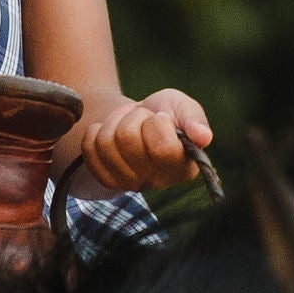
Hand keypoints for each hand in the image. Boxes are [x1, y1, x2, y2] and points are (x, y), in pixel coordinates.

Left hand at [76, 86, 212, 194]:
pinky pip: (89, 147)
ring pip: (105, 142)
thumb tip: (204, 138)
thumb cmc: (167, 113)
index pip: (164, 148)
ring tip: (128, 123)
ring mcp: (128, 184)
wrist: (140, 118)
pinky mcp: (106, 179)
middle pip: (128, 140)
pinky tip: (111, 132)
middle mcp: (156, 183)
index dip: (158, 124)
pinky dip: (96, 130)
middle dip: (134, 117)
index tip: (162, 118)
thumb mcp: (184, 108)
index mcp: (182, 168)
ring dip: (114, 122)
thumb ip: (196, 120)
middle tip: (143, 119)